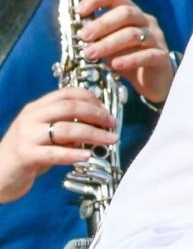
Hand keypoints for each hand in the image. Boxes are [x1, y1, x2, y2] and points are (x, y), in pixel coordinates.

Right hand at [0, 87, 117, 202]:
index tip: (107, 110)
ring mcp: (26, 136)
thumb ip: (68, 127)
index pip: (67, 93)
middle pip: (69, 107)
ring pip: (65, 129)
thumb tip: (99, 125)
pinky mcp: (24, 155)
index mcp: (37, 108)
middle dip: (96, 114)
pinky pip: (53, 153)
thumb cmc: (28, 154)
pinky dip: (73, 154)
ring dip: (92, 134)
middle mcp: (30, 117)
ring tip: (109, 140)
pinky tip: (87, 156)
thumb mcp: (48, 135)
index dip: (91, 99)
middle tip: (112, 124)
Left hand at [76, 0, 173, 102]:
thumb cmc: (127, 59)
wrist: (153, 81)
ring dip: (109, 43)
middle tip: (83, 37)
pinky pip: (147, 55)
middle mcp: (145, 22)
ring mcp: (156, 38)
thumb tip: (72, 31)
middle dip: (102, 24)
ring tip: (90, 54)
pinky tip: (115, 65)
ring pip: (134, 34)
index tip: (79, 11)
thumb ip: (95, 36)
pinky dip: (130, 59)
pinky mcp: (161, 57)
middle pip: (126, 13)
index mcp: (131, 14)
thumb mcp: (108, 44)